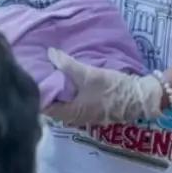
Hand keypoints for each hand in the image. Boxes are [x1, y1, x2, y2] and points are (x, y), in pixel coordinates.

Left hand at [44, 49, 164, 126]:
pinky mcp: (91, 111)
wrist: (140, 98)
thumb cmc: (112, 88)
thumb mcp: (89, 74)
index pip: (43, 107)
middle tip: (38, 75)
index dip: (37, 94)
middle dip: (45, 92)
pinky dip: (66, 95)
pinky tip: (65, 83)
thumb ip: (67, 65)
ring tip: (49, 77)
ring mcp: (82, 116)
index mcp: (69, 113)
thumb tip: (50, 53)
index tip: (31, 79)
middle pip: (51, 106)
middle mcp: (73, 119)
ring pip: (62, 105)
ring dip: (56, 94)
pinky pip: (72, 104)